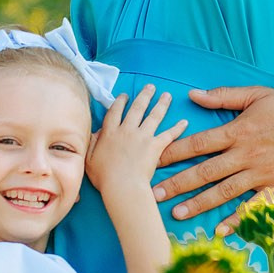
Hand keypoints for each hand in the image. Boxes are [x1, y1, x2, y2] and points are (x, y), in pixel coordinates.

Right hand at [86, 85, 185, 206]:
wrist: (122, 186)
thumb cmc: (104, 177)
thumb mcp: (89, 159)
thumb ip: (92, 143)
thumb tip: (96, 133)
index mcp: (110, 132)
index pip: (115, 111)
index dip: (120, 101)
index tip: (125, 95)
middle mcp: (127, 130)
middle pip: (137, 108)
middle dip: (144, 95)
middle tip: (150, 86)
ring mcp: (142, 137)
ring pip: (154, 116)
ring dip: (161, 104)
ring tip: (167, 95)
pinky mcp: (155, 146)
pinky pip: (169, 134)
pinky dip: (178, 128)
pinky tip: (184, 122)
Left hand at [157, 85, 273, 227]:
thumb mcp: (256, 95)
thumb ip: (224, 96)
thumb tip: (194, 94)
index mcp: (238, 131)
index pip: (198, 143)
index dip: (173, 152)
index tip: (153, 159)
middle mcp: (245, 155)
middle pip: (204, 171)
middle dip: (177, 183)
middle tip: (153, 193)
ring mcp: (260, 174)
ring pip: (223, 192)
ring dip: (198, 203)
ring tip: (176, 213)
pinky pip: (252, 207)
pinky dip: (236, 220)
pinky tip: (219, 230)